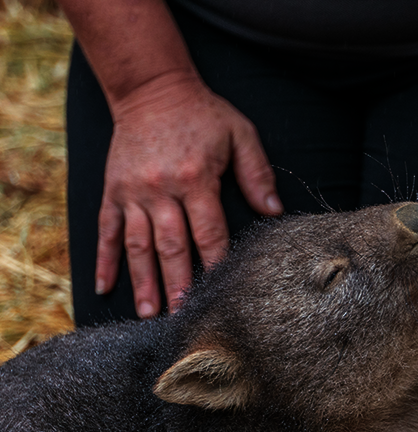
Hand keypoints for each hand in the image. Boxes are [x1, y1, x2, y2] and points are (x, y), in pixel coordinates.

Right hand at [96, 72, 281, 317]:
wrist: (151, 88)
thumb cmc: (204, 114)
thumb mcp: (240, 134)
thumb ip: (257, 174)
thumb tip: (274, 212)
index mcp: (195, 178)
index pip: (209, 231)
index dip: (216, 262)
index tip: (222, 291)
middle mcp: (161, 189)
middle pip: (172, 245)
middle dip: (178, 284)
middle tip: (183, 317)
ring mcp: (133, 192)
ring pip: (137, 244)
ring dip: (143, 281)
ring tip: (147, 313)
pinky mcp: (113, 190)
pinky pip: (107, 230)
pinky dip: (104, 259)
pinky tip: (103, 286)